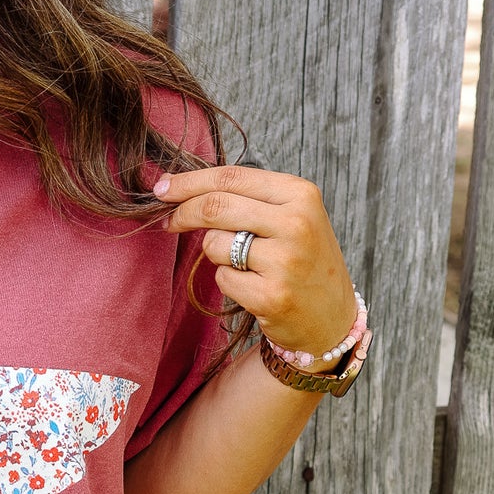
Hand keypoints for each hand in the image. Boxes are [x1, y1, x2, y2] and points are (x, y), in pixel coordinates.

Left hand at [155, 164, 357, 356]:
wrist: (331, 316)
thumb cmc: (301, 259)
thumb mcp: (288, 216)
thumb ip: (245, 198)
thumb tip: (180, 188)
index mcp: (300, 194)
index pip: (230, 177)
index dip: (189, 182)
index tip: (162, 188)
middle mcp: (296, 223)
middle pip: (215, 206)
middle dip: (183, 213)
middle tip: (169, 222)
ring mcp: (285, 261)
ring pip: (214, 244)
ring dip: (215, 254)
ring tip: (245, 264)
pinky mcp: (271, 295)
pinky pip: (222, 278)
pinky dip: (228, 281)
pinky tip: (253, 286)